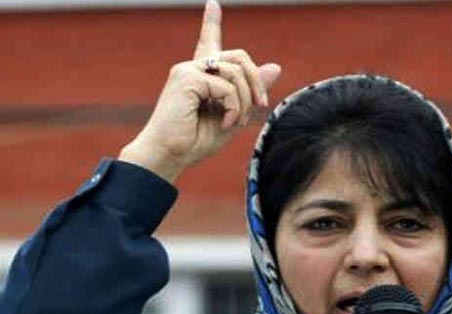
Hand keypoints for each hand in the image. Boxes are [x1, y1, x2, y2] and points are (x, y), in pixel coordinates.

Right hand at [119, 0, 280, 182]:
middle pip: (239, 56)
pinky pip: (227, 85)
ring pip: (237, 70)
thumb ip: (251, 92)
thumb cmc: (195, 141)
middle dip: (256, 81)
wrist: (169, 156)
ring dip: (246, 100)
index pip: (209, 42)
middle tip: (261, 105)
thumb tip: (275, 67)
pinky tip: (225, 122)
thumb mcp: (234, 116)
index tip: (213, 4)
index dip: (211, 23)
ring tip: (235, 121)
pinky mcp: (186, 77)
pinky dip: (234, 107)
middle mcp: (194, 68)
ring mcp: (188, 70)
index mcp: (201, 77)